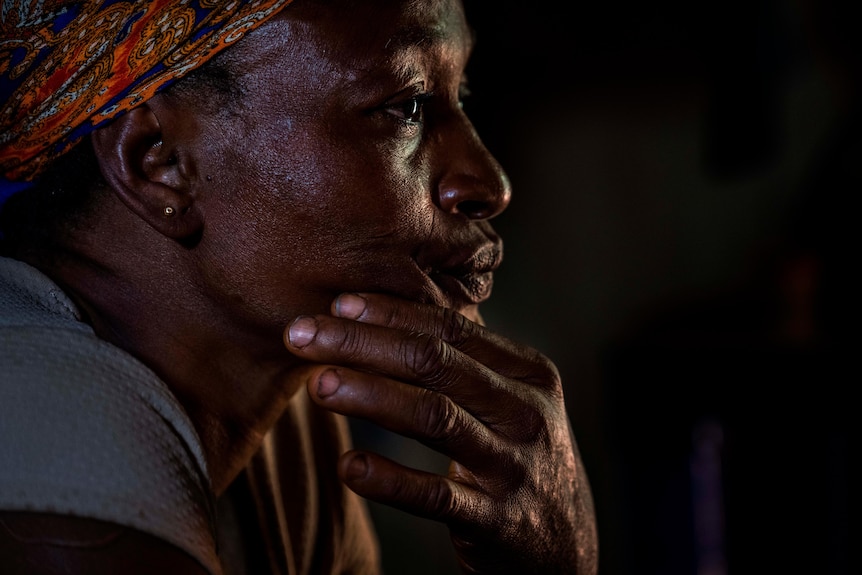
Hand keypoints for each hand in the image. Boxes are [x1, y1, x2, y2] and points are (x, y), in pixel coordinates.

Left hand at [284, 293, 597, 574]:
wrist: (565, 543)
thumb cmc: (519, 456)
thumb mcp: (509, 402)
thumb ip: (464, 364)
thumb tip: (381, 317)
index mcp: (528, 374)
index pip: (452, 329)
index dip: (391, 313)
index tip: (337, 303)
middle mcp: (526, 412)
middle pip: (436, 363)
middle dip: (363, 343)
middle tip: (303, 334)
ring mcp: (514, 466)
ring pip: (434, 417)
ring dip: (370, 395)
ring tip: (318, 383)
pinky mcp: (496, 520)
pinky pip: (436, 496)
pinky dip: (390, 479)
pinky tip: (348, 465)